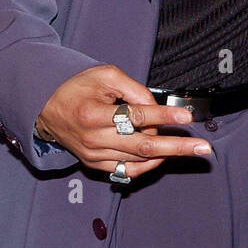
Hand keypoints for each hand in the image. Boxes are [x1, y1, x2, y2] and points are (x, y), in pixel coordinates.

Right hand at [35, 64, 212, 179]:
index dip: (164, 117)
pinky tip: (162, 155)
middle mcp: (93, 138)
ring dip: (166, 154)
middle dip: (177, 147)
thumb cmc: (77, 87)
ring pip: (138, 160)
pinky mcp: (94, 164)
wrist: (45, 108)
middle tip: (202, 148)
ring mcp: (94, 155)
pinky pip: (127, 171)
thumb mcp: (105, 75)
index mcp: (93, 113)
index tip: (187, 117)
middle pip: (142, 145)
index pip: (135, 116)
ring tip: (188, 147)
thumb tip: (158, 108)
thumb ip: (133, 90)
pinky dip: (147, 165)